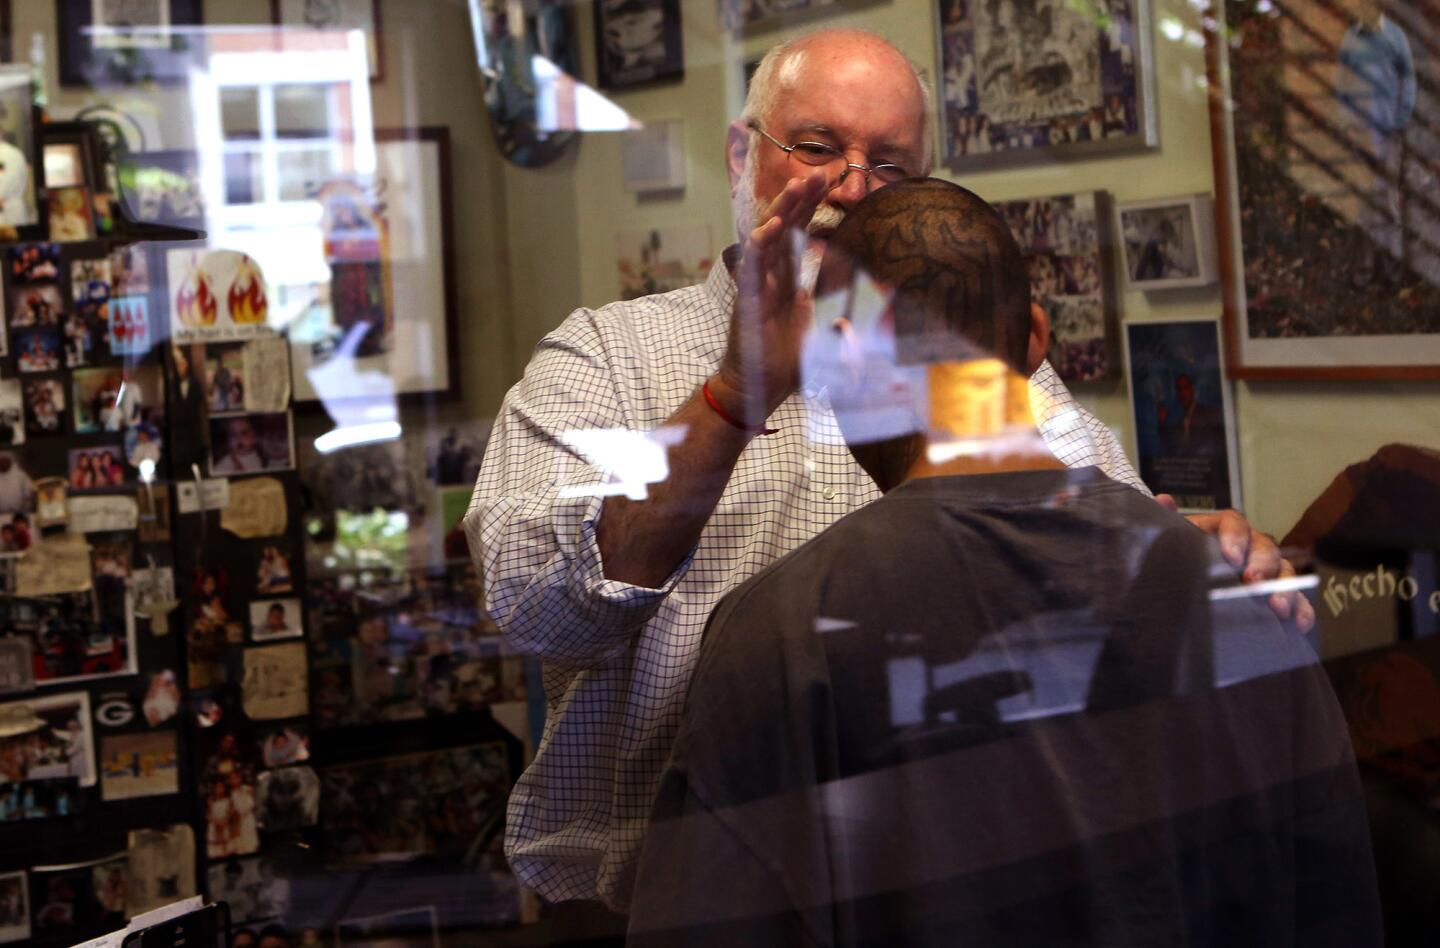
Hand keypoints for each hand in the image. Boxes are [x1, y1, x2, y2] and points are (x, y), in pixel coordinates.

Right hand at [713, 171, 828, 426]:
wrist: (757, 391)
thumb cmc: (783, 367)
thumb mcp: (821, 340)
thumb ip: (840, 328)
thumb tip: (858, 321)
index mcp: (787, 282)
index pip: (798, 235)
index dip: (810, 210)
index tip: (827, 185)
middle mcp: (771, 278)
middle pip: (784, 228)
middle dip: (800, 200)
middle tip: (820, 174)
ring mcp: (757, 287)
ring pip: (768, 239)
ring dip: (782, 212)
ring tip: (797, 186)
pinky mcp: (748, 301)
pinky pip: (753, 268)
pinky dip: (760, 247)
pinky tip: (771, 227)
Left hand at [1157, 495, 1315, 631]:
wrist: (1181, 590)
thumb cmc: (1179, 562)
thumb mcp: (1169, 544)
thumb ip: (1164, 522)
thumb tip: (1164, 500)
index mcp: (1222, 530)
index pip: (1233, 523)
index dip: (1235, 537)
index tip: (1231, 557)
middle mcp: (1250, 546)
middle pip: (1264, 547)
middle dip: (1262, 565)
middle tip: (1254, 582)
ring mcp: (1267, 571)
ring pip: (1284, 573)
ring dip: (1284, 588)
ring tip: (1277, 607)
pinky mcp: (1277, 595)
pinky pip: (1297, 600)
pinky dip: (1301, 610)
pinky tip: (1299, 623)